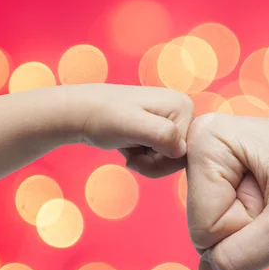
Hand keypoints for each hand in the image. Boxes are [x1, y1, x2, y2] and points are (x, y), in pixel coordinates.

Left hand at [67, 84, 193, 177]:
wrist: (81, 112)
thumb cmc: (102, 117)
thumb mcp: (132, 126)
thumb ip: (161, 135)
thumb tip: (182, 150)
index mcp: (183, 106)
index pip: (188, 151)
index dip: (163, 161)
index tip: (137, 156)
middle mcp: (183, 110)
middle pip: (181, 156)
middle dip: (155, 163)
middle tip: (132, 157)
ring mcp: (172, 119)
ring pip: (171, 158)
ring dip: (149, 162)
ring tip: (129, 151)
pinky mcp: (162, 127)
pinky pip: (163, 155)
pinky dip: (145, 158)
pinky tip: (131, 148)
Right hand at [186, 113, 268, 269]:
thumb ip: (243, 257)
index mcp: (207, 140)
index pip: (204, 228)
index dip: (249, 229)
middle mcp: (203, 147)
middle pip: (204, 231)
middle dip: (251, 231)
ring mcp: (214, 164)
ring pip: (217, 235)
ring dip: (258, 232)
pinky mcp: (226, 179)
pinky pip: (228, 230)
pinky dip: (259, 229)